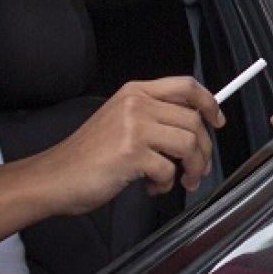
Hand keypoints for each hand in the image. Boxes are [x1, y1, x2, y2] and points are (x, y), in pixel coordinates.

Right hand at [41, 77, 223, 213]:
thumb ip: (151, 117)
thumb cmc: (86, 156)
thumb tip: (192, 127)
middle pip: (193, 119)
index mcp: (134, 92)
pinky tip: (150, 187)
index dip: (209, 102)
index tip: (217, 121)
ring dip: (193, 169)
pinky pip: (169, 170)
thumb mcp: (119, 121)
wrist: (55, 177)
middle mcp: (136, 104)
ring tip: (181, 182)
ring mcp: (134, 127)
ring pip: (189, 143)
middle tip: (198, 170)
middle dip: (205, 150)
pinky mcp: (133, 153)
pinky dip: (165, 185)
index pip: (185, 85)